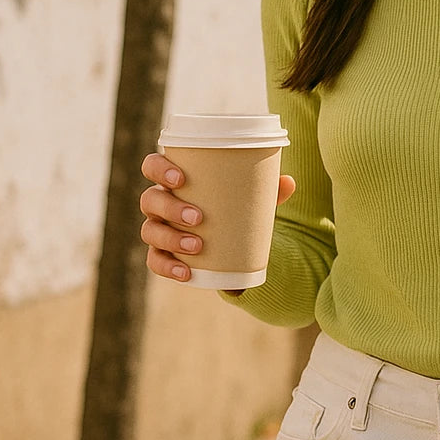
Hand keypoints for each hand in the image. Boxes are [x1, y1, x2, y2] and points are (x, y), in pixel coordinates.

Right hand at [139, 152, 295, 281]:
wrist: (230, 237)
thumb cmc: (233, 204)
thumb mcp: (249, 196)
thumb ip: (267, 189)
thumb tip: (289, 183)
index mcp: (175, 180)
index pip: (152, 167)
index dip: (159, 169)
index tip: (180, 178)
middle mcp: (161, 203)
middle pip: (150, 200)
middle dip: (170, 208)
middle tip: (198, 217)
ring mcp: (159, 228)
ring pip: (150, 231)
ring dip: (170, 238)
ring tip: (197, 245)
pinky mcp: (163, 253)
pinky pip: (155, 261)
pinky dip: (168, 267)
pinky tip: (186, 272)